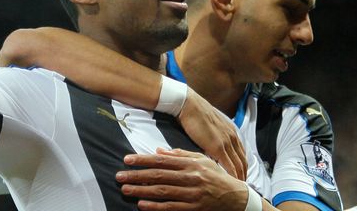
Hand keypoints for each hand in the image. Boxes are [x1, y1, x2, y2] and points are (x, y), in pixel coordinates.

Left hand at [116, 148, 250, 210]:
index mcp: (191, 164)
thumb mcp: (201, 160)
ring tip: (126, 190)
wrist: (236, 197)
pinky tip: (142, 205)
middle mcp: (191, 177)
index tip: (127, 159)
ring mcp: (192, 194)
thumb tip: (159, 151)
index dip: (143, 160)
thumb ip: (180, 155)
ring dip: (142, 191)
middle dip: (137, 175)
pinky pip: (171, 208)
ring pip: (162, 191)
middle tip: (119, 176)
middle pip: (159, 175)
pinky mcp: (194, 208)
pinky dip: (155, 207)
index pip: (162, 160)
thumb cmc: (216, 177)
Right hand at [178, 89, 246, 179]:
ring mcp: (227, 142)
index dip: (242, 165)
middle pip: (243, 161)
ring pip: (239, 165)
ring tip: (238, 188)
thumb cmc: (195, 114)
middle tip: (242, 185)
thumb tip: (211, 147)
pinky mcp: (218, 147)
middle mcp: (233, 137)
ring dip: (240, 177)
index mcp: (231, 132)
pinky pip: (229, 166)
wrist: (189, 105)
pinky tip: (230, 183)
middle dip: (244, 174)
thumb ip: (214, 137)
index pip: (241, 153)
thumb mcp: (210, 126)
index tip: (241, 175)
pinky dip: (232, 176)